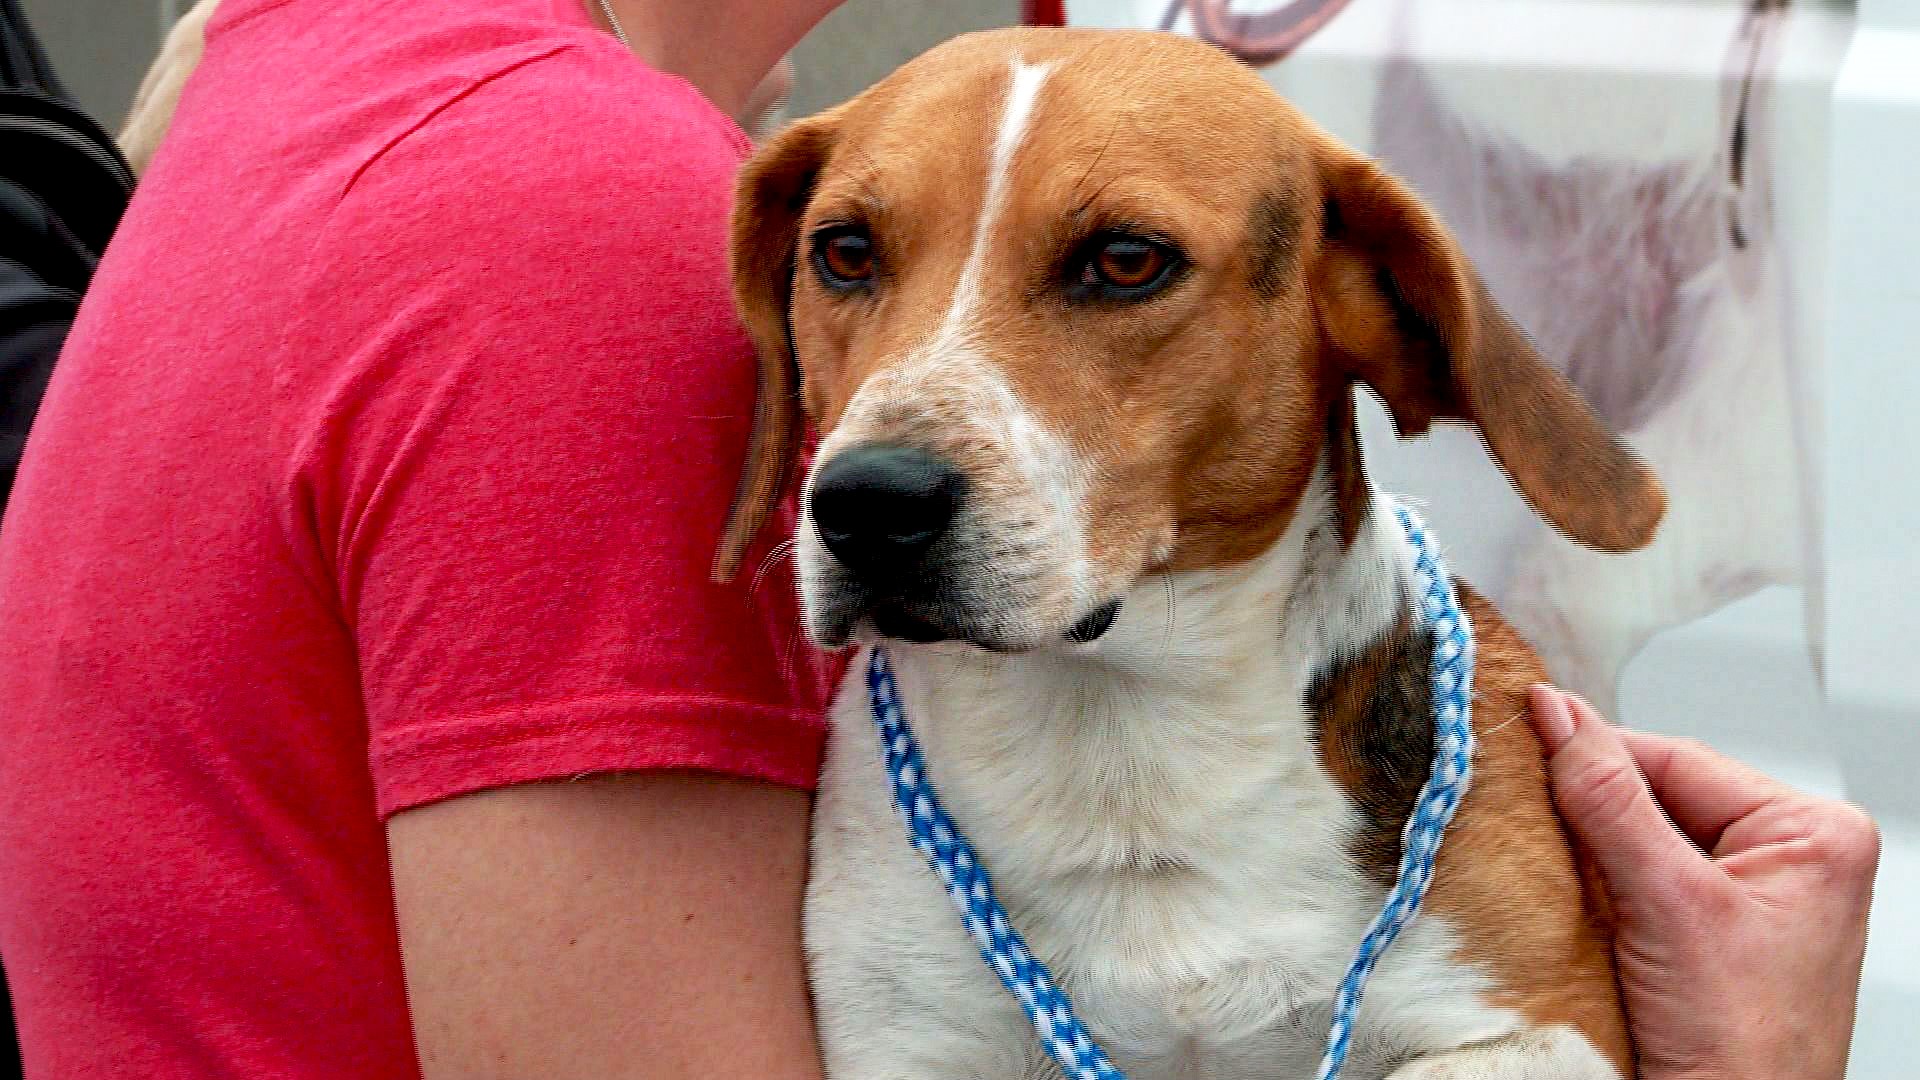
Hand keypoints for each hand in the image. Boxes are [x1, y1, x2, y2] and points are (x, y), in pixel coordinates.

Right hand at [1527, 687, 1878, 1079]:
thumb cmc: (1742, 1050)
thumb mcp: (1669, 905)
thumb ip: (1609, 800)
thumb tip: (1559, 714)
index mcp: (1812, 834)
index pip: (1674, 758)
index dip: (1593, 755)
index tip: (1519, 739)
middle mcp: (1788, 859)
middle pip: (1654, 796)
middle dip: (1588, 813)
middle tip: (1523, 817)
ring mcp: (1748, 902)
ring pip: (1637, 840)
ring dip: (1584, 855)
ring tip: (1544, 868)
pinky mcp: (1707, 938)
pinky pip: (1635, 885)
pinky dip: (1592, 892)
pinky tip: (1566, 904)